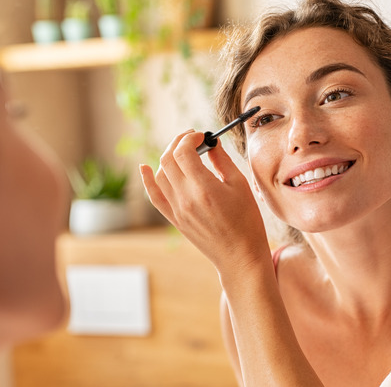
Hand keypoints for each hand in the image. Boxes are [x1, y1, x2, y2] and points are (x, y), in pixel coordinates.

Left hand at [140, 130, 269, 273]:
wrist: (239, 256)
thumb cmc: (246, 221)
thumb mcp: (240, 186)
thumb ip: (222, 161)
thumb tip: (211, 143)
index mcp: (204, 188)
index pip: (184, 152)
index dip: (190, 138)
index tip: (201, 135)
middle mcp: (185, 198)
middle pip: (168, 159)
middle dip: (178, 143)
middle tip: (192, 138)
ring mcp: (177, 210)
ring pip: (160, 174)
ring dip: (168, 157)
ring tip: (183, 152)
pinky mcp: (174, 219)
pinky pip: (154, 196)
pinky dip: (148, 180)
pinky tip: (144, 168)